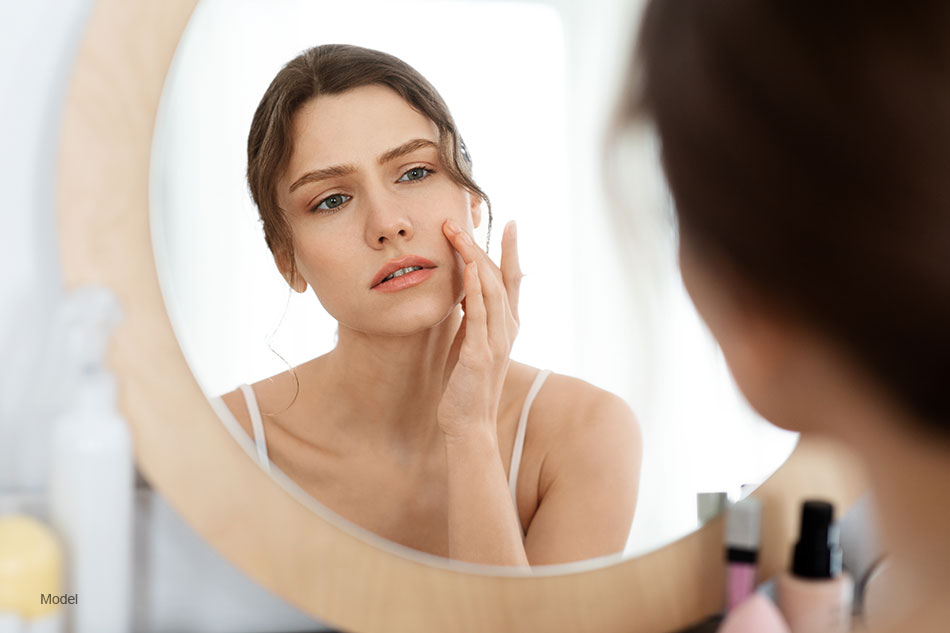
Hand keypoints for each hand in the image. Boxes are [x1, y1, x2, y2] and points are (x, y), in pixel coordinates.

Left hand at [438, 219, 521, 441]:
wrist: (469, 425)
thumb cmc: (466, 384)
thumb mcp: (471, 342)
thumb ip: (474, 317)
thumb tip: (466, 289)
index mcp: (506, 326)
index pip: (512, 280)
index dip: (512, 251)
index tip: (510, 222)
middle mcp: (507, 330)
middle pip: (501, 278)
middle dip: (483, 246)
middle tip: (463, 220)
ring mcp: (496, 342)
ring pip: (491, 290)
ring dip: (475, 259)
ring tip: (459, 234)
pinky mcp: (480, 355)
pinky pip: (479, 315)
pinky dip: (476, 289)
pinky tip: (470, 268)